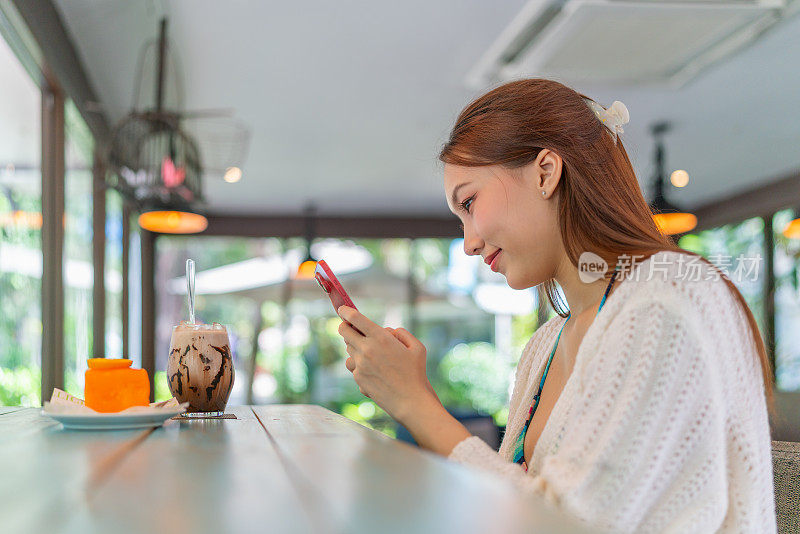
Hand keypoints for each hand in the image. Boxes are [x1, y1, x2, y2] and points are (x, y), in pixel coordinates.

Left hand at [337, 306, 438, 422]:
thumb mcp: (417, 347)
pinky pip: (354, 366)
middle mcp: (366, 350)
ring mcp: (360, 365)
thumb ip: (401, 333)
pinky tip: (374, 371)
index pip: (355, 318)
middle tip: (349, 327)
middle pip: (344, 332)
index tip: (343, 309)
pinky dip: (360, 365)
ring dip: (354, 347)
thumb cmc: (416, 373)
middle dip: (345, 326)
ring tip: (368, 352)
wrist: (410, 401)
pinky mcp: (358, 378)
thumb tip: (386, 331)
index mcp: (380, 338)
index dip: (346, 311)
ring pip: (348, 350)